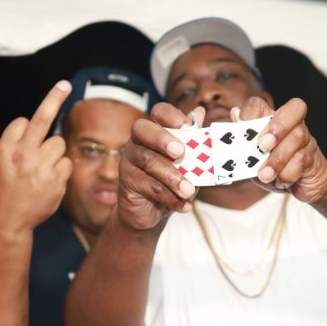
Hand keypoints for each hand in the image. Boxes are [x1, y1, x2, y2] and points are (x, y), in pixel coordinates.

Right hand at [0, 81, 73, 237]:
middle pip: (43, 119)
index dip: (24, 128)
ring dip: (53, 150)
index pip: (23, 121)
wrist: (8, 221)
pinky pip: (66, 163)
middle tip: (65, 84)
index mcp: (7, 147)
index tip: (23, 137)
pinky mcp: (57, 181)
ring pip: (58, 143)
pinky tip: (49, 179)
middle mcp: (25, 154)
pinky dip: (61, 168)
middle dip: (54, 98)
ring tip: (41, 166)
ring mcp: (42, 167)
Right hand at [118, 102, 198, 229]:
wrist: (151, 213)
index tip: (188, 127)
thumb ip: (195, 143)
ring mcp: (129, 159)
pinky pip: (148, 185)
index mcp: (155, 131)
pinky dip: (169, 197)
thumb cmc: (172, 183)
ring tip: (189, 191)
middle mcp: (138, 141)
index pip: (159, 112)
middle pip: (142, 129)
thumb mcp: (189, 165)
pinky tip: (184, 205)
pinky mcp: (126, 180)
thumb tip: (200, 113)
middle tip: (180, 152)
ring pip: (148, 160)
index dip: (171, 116)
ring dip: (172, 177)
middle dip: (162, 138)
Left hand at [238, 97, 326, 203]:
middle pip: (294, 108)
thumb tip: (235, 114)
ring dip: (278, 158)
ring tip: (266, 175)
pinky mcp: (313, 158)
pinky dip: (288, 173)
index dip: (250, 114)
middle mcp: (292, 125)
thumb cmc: (276, 169)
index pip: (260, 104)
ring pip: (297, 137)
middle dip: (277, 127)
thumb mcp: (255, 159)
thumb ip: (246, 140)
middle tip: (263, 146)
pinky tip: (280, 181)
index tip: (242, 130)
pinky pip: (302, 160)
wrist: (304, 187)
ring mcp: (305, 140)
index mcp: (272, 120)